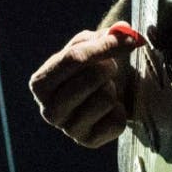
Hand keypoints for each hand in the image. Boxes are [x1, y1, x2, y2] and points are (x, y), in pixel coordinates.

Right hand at [28, 27, 140, 148]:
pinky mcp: (89, 142)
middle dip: (108, 67)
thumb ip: (105, 35)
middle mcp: (48, 110)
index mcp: (41, 83)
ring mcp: (68, 129)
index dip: (104, 46)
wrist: (105, 96)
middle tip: (108, 68)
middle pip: (90, 77)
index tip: (130, 39)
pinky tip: (109, 110)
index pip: (73, 58)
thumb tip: (123, 29)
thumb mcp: (91, 45)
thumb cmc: (91, 66)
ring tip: (104, 89)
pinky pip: (116, 120)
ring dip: (112, 88)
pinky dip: (120, 110)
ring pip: (106, 98)